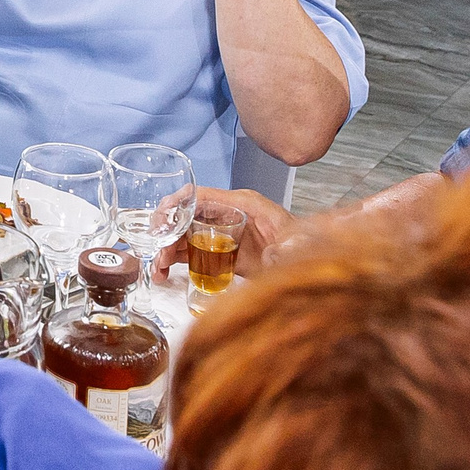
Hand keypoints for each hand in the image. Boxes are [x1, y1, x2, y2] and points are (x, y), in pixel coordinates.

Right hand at [152, 187, 295, 278]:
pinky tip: (164, 273)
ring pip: (182, 235)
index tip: (161, 221)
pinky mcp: (219, 252)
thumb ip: (288, 248)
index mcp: (242, 203)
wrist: (311, 265)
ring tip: (159, 270)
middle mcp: (226, 214)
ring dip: (165, 249)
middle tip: (159, 254)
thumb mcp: (298, 245)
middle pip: (185, 215)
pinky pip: (189, 251)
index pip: (200, 195)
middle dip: (166, 232)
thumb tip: (275, 254)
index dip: (176, 204)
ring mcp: (220, 234)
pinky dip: (173, 260)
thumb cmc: (305, 246)